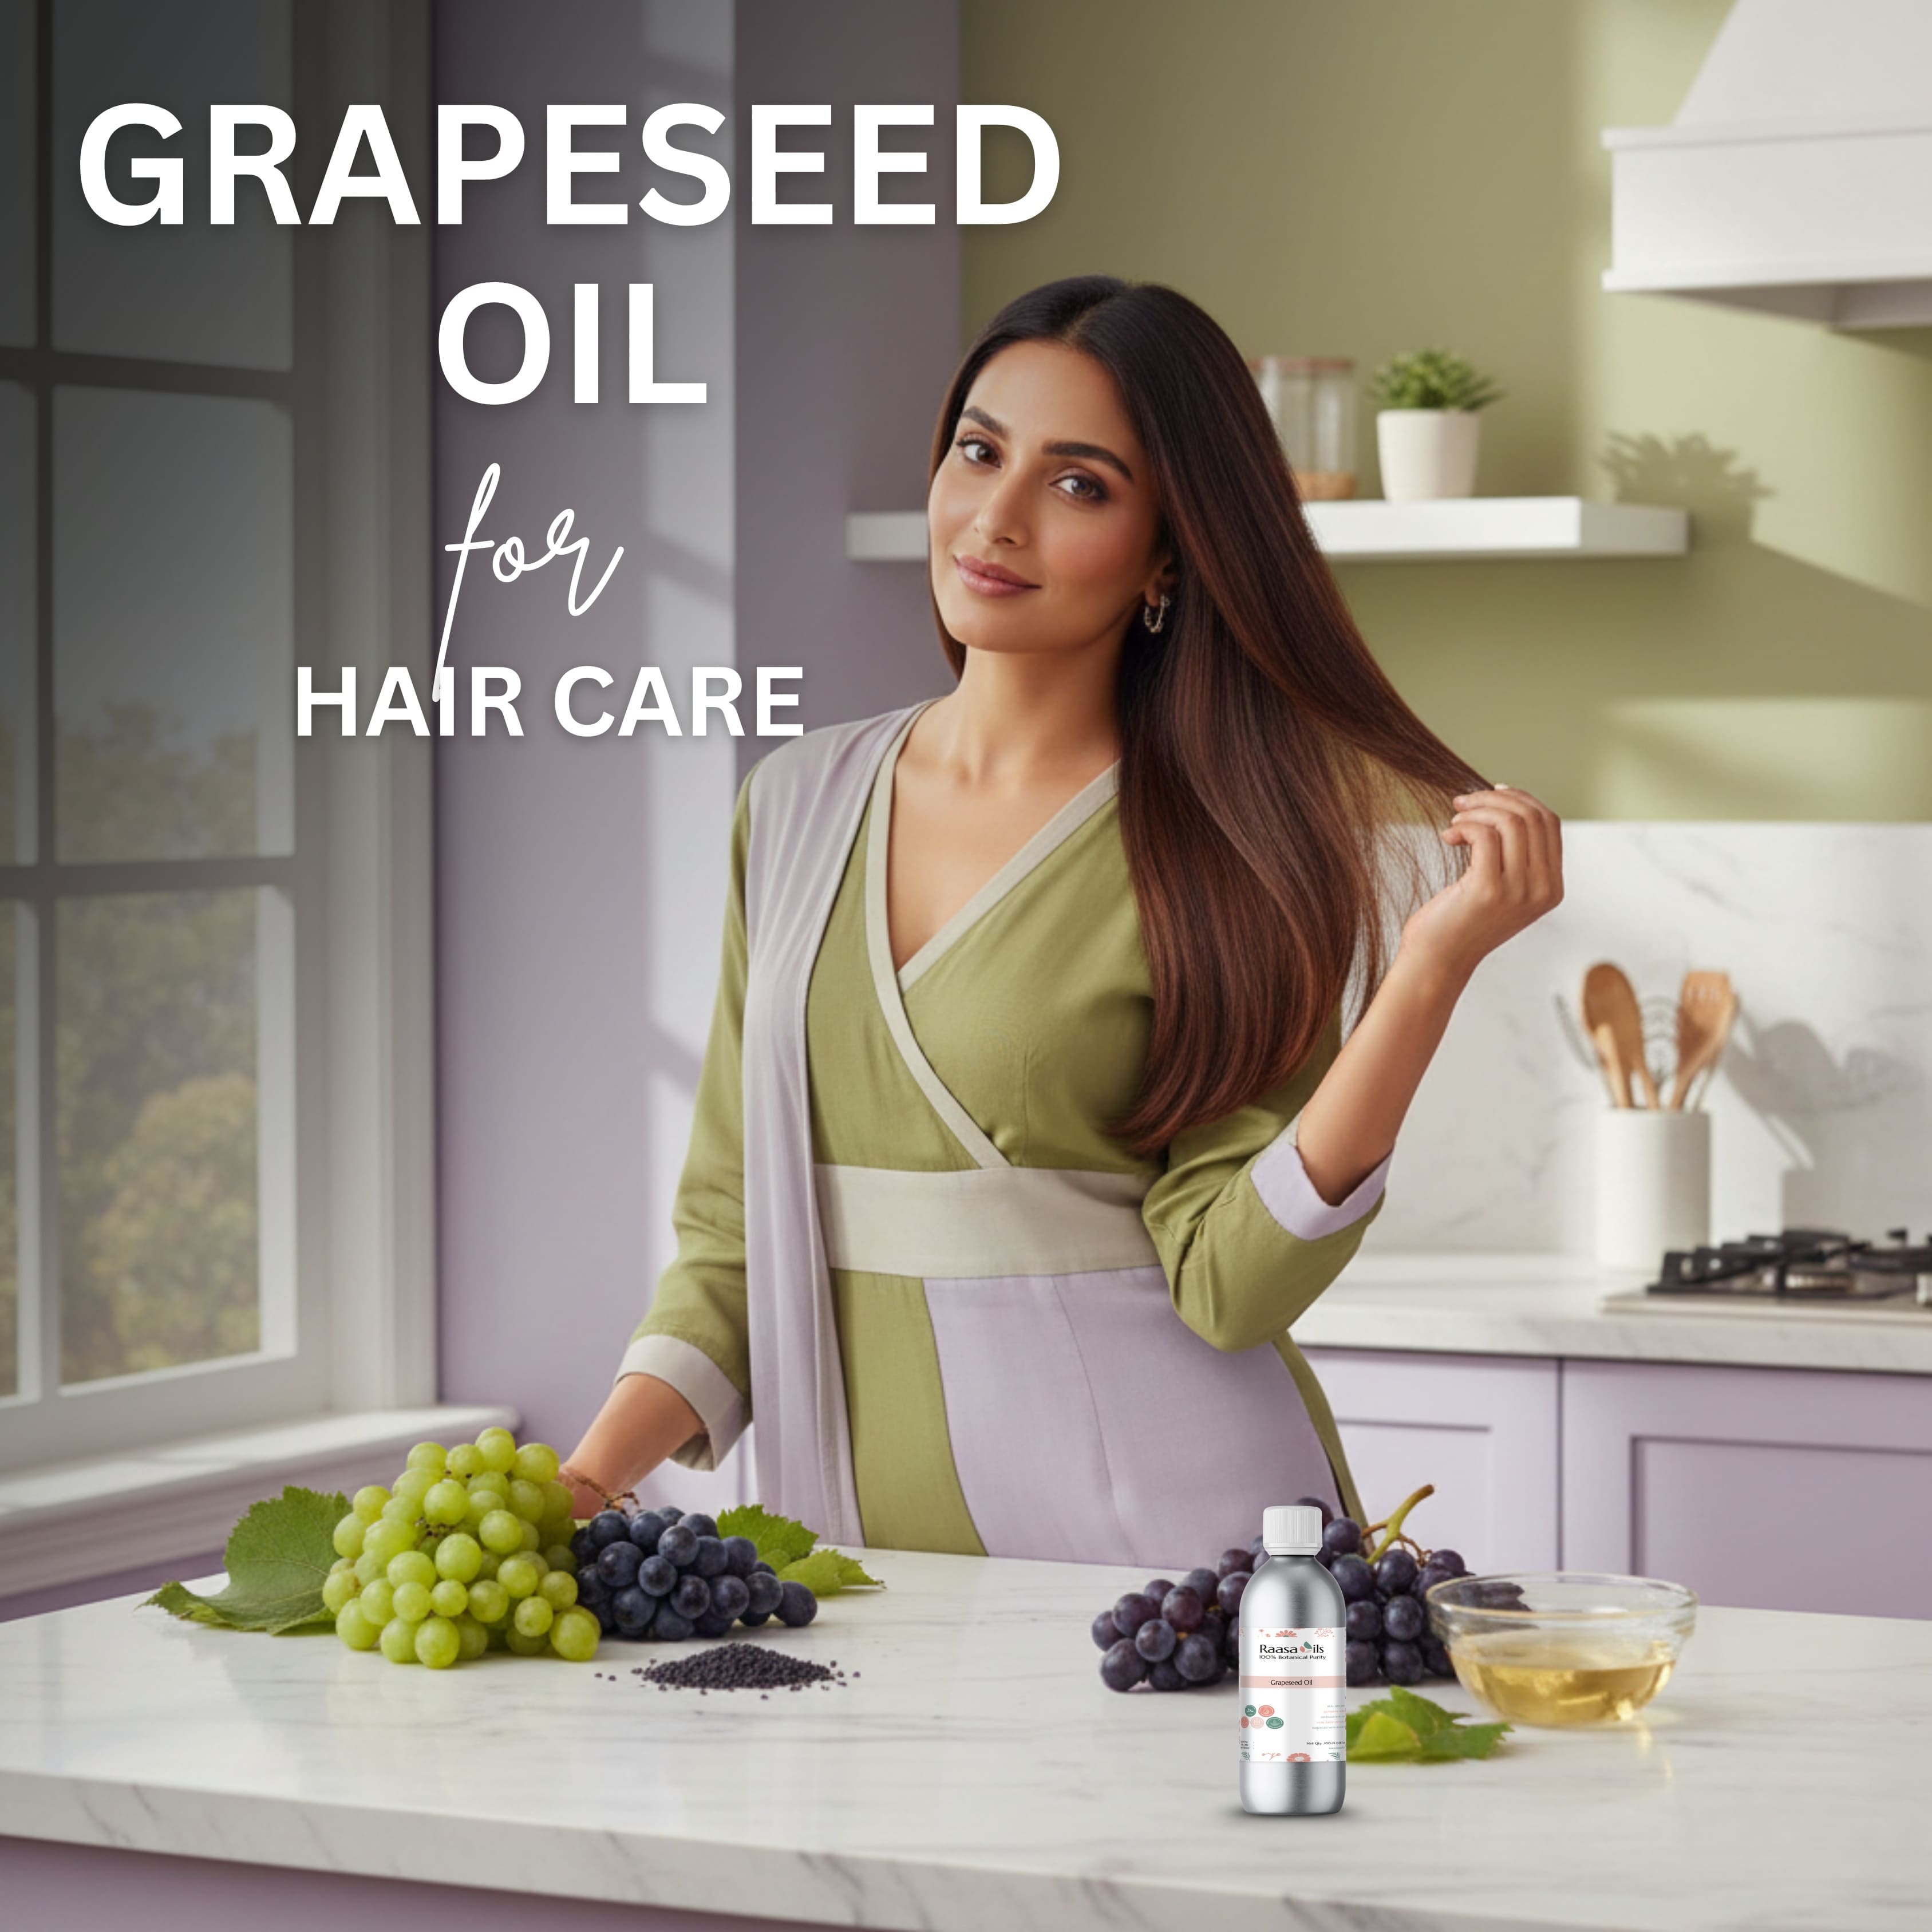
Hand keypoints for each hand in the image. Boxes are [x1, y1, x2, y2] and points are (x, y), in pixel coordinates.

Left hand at [1401, 784, 1562, 979]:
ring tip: (1454, 823)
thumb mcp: (1500, 886)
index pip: (1549, 823)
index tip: (1491, 793)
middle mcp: (1543, 889)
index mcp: (1552, 886)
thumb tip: (1507, 802)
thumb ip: (1514, 854)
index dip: (1521, 800)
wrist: (1437, 959)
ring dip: (1477, 811)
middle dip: (1494, 800)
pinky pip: (1484, 835)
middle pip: (1532, 817)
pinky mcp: (1489, 890)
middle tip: (1462, 803)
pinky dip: (1464, 826)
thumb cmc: (1460, 918)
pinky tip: (1448, 837)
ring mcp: (1519, 891)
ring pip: (1510, 822)